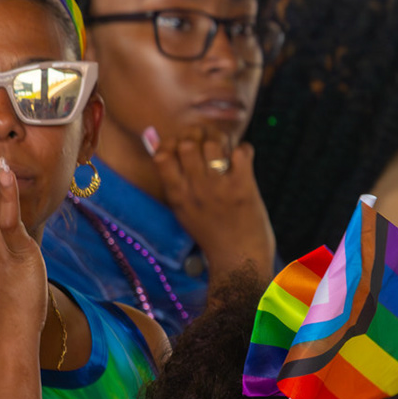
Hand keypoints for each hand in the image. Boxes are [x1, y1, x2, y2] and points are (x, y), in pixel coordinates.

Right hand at [149, 129, 275, 277]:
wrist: (239, 261)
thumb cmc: (211, 234)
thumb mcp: (183, 208)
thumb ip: (171, 176)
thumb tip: (153, 137)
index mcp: (177, 196)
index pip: (162, 155)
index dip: (173, 143)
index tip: (184, 147)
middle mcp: (195, 190)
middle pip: (187, 142)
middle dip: (198, 136)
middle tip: (209, 143)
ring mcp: (219, 188)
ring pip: (213, 143)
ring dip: (221, 141)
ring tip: (226, 152)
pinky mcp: (244, 188)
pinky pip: (241, 151)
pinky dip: (243, 151)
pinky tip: (242, 161)